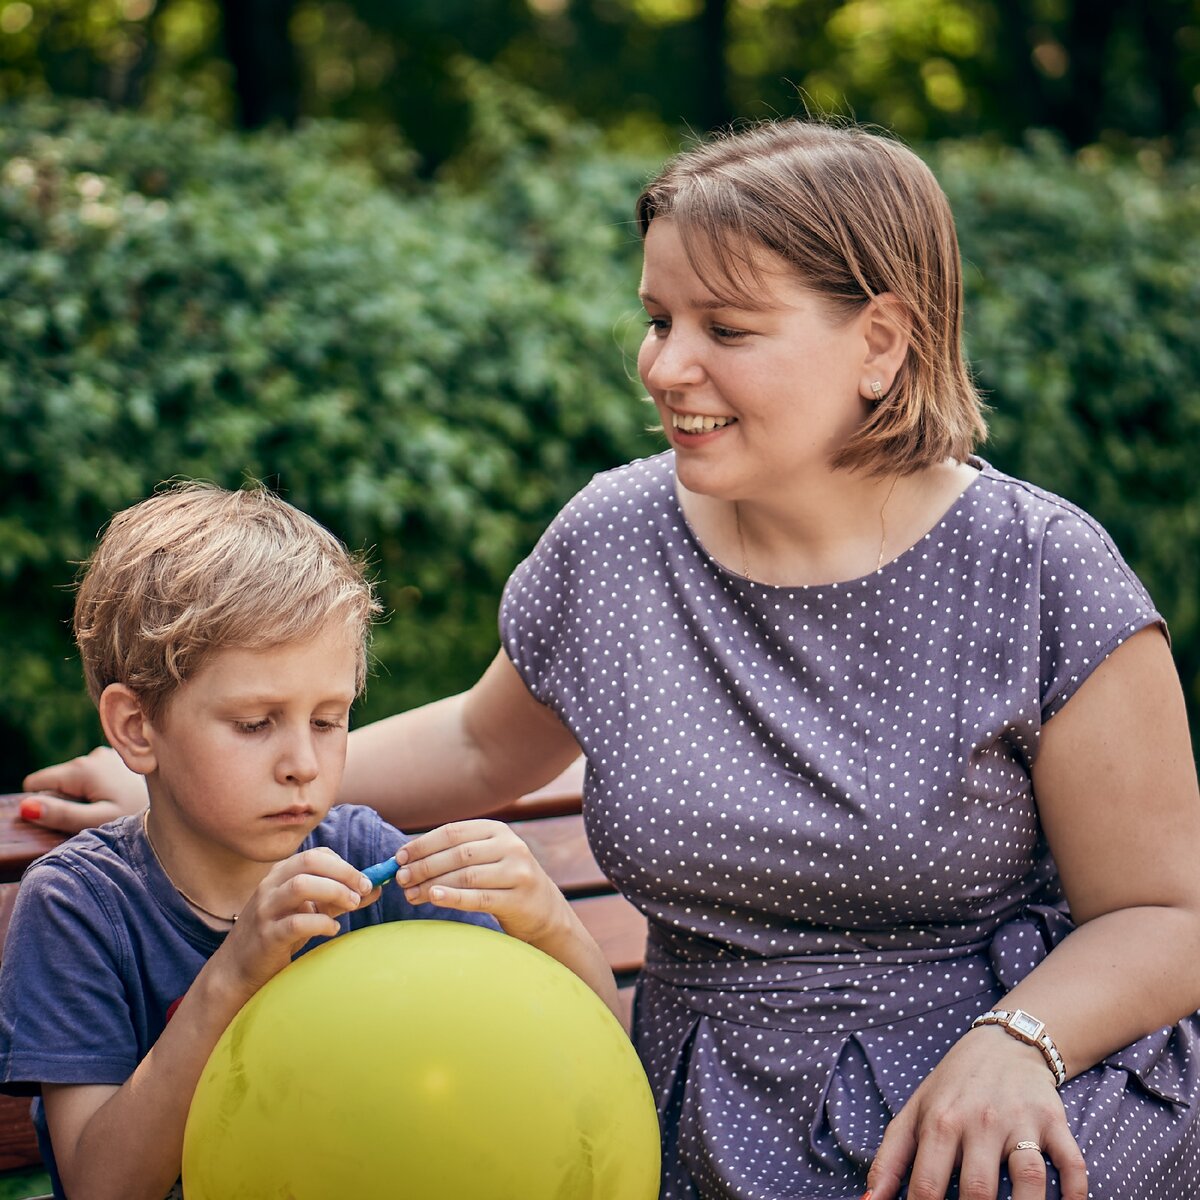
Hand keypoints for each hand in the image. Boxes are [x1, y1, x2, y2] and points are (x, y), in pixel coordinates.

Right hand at [21, 746, 148, 832]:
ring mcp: (107, 755)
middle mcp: (92, 755)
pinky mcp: (120, 760)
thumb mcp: (98, 820)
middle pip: (58, 781)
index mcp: (82, 767)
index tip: (68, 817)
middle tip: (96, 814)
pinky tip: (122, 798)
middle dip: (68, 800)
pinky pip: (96, 776)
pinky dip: (101, 789)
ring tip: (113, 807)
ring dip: (86, 795)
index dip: (44, 804)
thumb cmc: (138, 814)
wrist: (182, 798)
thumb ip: (62, 815)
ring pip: (77, 779)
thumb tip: (26, 808)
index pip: (36, 783)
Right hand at [215, 848, 376, 998]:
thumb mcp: (309, 911)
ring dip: (334, 892)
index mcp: (280, 875)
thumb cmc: (278, 934)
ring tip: (351, 906)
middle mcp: (270, 886)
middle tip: (363, 890)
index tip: (364, 881)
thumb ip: (339, 899)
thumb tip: (376, 888)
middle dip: (343, 872)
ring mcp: (265, 909)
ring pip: (301, 885)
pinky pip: (296, 922)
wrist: (237, 969)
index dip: (344, 865)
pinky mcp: (267, 936)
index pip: (316, 854)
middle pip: (309, 861)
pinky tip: (333, 930)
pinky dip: (321, 923)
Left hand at [395, 819, 565, 944]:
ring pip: (465, 876)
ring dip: (432, 885)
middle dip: (424, 866)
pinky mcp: (517, 899)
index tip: (399, 857)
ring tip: (411, 894)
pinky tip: (433, 898)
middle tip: (401, 879)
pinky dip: (452, 898)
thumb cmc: (503, 881)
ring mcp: (517, 872)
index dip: (423, 844)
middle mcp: (510, 846)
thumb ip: (456, 853)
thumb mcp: (488, 856)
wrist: (543, 909)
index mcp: (498, 830)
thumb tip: (406, 859)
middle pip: (457, 854)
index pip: (453, 832)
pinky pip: (478, 898)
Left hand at [866, 1026, 1087, 1199]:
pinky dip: (1076, 1191)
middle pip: (979, 1190)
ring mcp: (1019, 1122)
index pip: (928, 1186)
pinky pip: (1071, 1163)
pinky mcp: (1054, 1122)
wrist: (1003, 1044)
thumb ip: (889, 1160)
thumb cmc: (952, 1088)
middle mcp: (979, 1122)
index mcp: (940, 1122)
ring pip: (1029, 1178)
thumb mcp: (913, 1113)